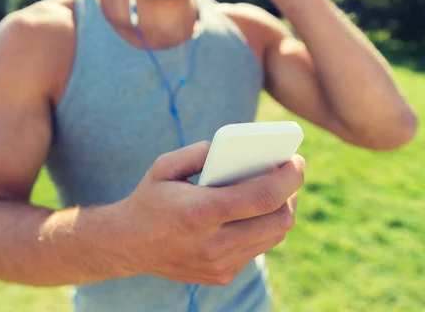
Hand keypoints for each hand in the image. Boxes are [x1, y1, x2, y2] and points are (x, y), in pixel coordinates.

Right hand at [115, 141, 303, 284]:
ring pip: (273, 237)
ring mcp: (219, 265)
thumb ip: (201, 152)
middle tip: (291, 171)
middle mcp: (213, 244)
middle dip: (293, 193)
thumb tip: (237, 150)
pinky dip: (264, 227)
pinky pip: (258, 248)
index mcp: (199, 212)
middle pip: (278, 221)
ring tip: (280, 189)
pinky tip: (255, 211)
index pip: (262, 198)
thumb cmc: (149, 199)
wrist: (127, 245)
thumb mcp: (165, 166)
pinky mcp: (222, 275)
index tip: (296, 160)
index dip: (288, 178)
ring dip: (282, 210)